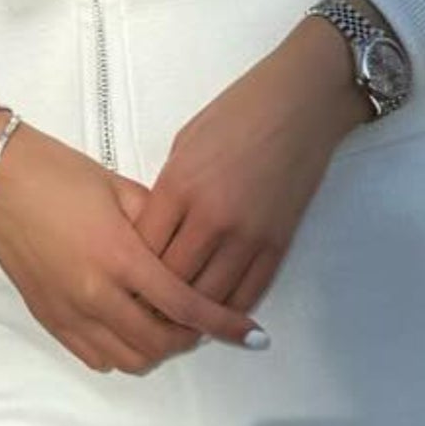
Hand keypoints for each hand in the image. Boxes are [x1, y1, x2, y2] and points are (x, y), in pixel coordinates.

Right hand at [0, 119, 265, 374]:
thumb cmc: (60, 174)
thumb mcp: (121, 190)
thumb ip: (161, 227)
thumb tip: (192, 254)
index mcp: (119, 257)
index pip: (184, 306)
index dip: (224, 324)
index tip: (252, 336)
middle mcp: (94, 294)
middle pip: (160, 343)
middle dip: (191, 338)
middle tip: (204, 320)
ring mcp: (68, 312)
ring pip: (129, 359)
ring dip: (157, 348)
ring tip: (168, 323)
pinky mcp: (48, 319)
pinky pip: (96, 357)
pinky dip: (123, 351)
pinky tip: (132, 326)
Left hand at [110, 17, 369, 317]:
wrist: (300, 104)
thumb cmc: (237, 114)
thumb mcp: (184, 145)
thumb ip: (167, 192)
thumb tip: (154, 234)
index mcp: (179, 187)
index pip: (142, 251)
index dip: (130, 272)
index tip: (123, 283)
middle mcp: (211, 218)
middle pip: (171, 281)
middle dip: (155, 300)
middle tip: (144, 312)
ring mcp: (248, 235)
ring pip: (208, 297)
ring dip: (191, 314)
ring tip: (176, 321)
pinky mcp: (278, 243)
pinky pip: (248, 292)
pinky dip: (229, 310)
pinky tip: (216, 315)